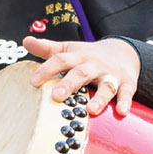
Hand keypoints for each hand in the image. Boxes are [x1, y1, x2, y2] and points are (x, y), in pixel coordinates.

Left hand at [24, 36, 141, 116]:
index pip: (60, 60)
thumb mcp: (69, 49)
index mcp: (78, 57)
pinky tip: (122, 112)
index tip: (33, 82)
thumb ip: (47, 48)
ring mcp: (111, 75)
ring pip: (106, 85)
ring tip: (90, 110)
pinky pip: (127, 92)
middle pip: (81, 73)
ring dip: (100, 98)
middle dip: (69, 84)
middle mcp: (94, 65)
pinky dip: (125, 101)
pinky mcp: (127, 83)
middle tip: (56, 96)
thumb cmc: (88, 56)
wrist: (123, 51)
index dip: (46, 70)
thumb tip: (25, 41)